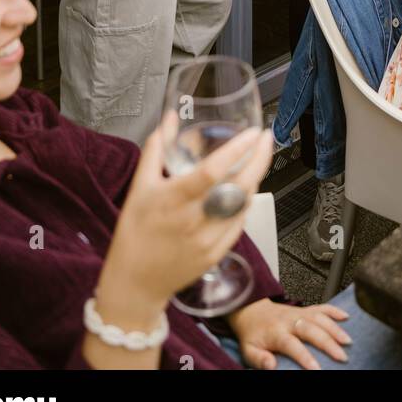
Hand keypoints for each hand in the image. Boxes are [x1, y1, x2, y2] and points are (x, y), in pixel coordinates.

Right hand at [97, 120, 273, 319]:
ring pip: (242, 205)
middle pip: (237, 187)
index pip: (211, 171)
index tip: (252, 133)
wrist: (134, 283)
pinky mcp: (215, 255)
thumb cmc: (134, 232)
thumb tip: (170, 118)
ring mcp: (207, 241)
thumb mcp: (139, 186)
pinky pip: (239, 224)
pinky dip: (245, 204)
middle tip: (267, 139)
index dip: (236, 151)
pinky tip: (246, 189)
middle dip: (258, 160)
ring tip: (258, 159)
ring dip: (255, 179)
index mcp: (172, 200)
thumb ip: (156, 148)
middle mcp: (193, 221)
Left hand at [227, 299, 351, 369]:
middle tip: (342, 356)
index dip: (305, 357)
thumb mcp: (248, 350)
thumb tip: (271, 366)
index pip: (292, 345)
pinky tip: (346, 317)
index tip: (317, 369)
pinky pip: (321, 307)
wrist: (251, 311)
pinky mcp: (305, 309)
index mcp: (276, 332)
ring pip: (320, 318)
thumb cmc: (252, 335)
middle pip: (311, 329)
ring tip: (348, 342)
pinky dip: (334, 310)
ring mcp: (299, 313)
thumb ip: (259, 359)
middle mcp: (290, 320)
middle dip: (328, 343)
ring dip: (335, 328)